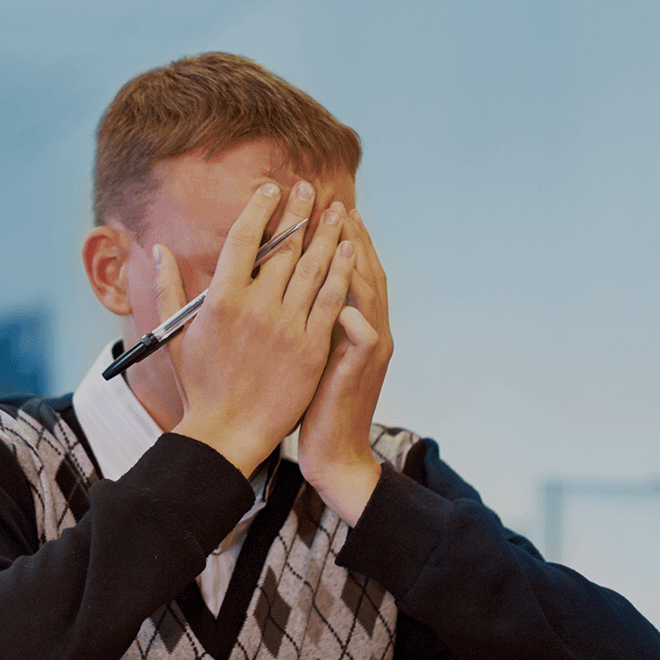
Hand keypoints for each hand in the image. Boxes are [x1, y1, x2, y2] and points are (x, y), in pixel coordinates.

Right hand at [157, 180, 352, 476]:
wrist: (228, 432)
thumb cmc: (200, 386)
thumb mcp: (175, 335)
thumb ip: (169, 288)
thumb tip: (158, 250)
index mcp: (222, 300)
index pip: (244, 238)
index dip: (260, 208)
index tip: (271, 189)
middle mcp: (257, 307)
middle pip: (285, 247)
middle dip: (300, 212)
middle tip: (312, 189)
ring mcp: (287, 327)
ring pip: (314, 267)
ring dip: (328, 234)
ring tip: (338, 210)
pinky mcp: (311, 347)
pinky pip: (331, 300)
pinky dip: (343, 271)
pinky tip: (350, 249)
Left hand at [297, 206, 393, 523]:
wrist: (334, 453)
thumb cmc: (314, 404)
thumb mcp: (313, 354)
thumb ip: (311, 319)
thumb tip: (289, 286)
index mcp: (358, 326)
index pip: (354, 272)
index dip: (343, 240)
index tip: (328, 210)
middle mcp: (370, 332)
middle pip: (366, 273)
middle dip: (351, 237)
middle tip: (336, 205)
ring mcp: (368, 352)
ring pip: (370, 297)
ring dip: (358, 263)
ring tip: (344, 233)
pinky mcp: (358, 373)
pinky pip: (363, 340)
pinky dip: (357, 319)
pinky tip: (343, 302)